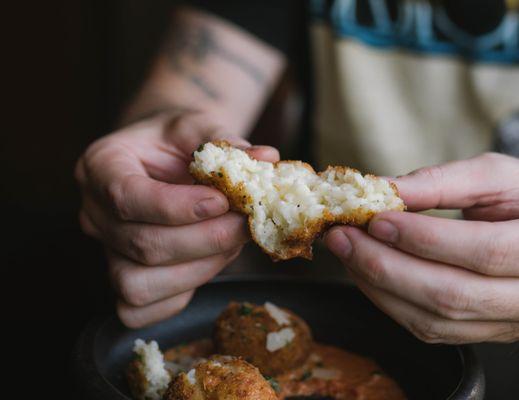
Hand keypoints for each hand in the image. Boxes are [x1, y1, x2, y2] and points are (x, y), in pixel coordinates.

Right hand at [76, 112, 278, 326]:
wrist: (164, 155)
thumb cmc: (177, 138)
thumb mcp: (198, 125)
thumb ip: (225, 142)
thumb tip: (266, 159)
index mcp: (102, 165)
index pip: (127, 197)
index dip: (177, 207)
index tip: (222, 202)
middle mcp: (95, 212)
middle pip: (142, 245)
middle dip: (205, 240)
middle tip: (246, 225)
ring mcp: (105, 249)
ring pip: (137, 284)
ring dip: (197, 269)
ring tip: (231, 243)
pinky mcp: (123, 277)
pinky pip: (139, 309)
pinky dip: (180, 295)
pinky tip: (208, 263)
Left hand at [325, 152, 518, 343]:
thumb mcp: (495, 178)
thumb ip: (442, 182)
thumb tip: (383, 188)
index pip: (485, 251)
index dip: (426, 239)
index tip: (377, 220)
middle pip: (451, 294)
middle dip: (385, 265)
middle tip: (342, 237)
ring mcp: (505, 322)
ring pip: (435, 320)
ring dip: (378, 286)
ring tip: (346, 252)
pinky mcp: (480, 332)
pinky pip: (429, 330)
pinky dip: (388, 302)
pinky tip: (365, 273)